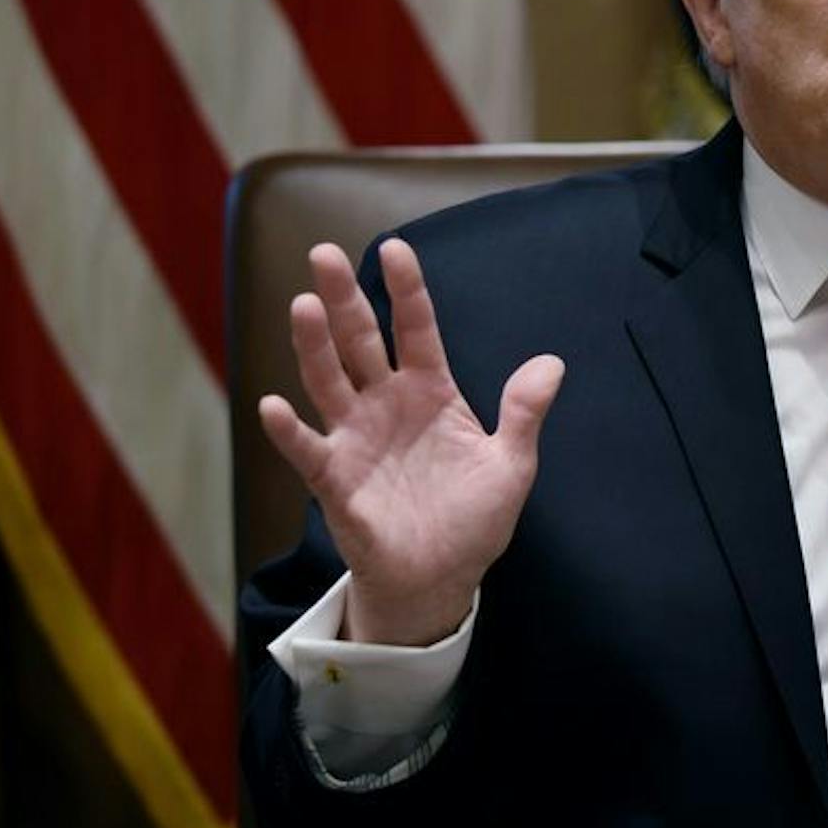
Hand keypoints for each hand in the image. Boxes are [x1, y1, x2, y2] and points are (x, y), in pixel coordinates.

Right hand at [259, 238, 563, 645]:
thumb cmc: (474, 520)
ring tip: (303, 306)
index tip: (396, 248)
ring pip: (328, 380)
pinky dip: (288, 430)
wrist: (442, 579)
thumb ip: (523, 413)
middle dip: (343, 298)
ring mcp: (356, 437)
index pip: (416, 328)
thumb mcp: (510, 464)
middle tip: (324, 254)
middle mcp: (386, 404)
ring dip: (313, 345)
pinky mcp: (334, 479)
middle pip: (361, 340)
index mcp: (430, 391)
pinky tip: (274, 405)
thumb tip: (552, 363)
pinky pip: (307, 449)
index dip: (406, 289)